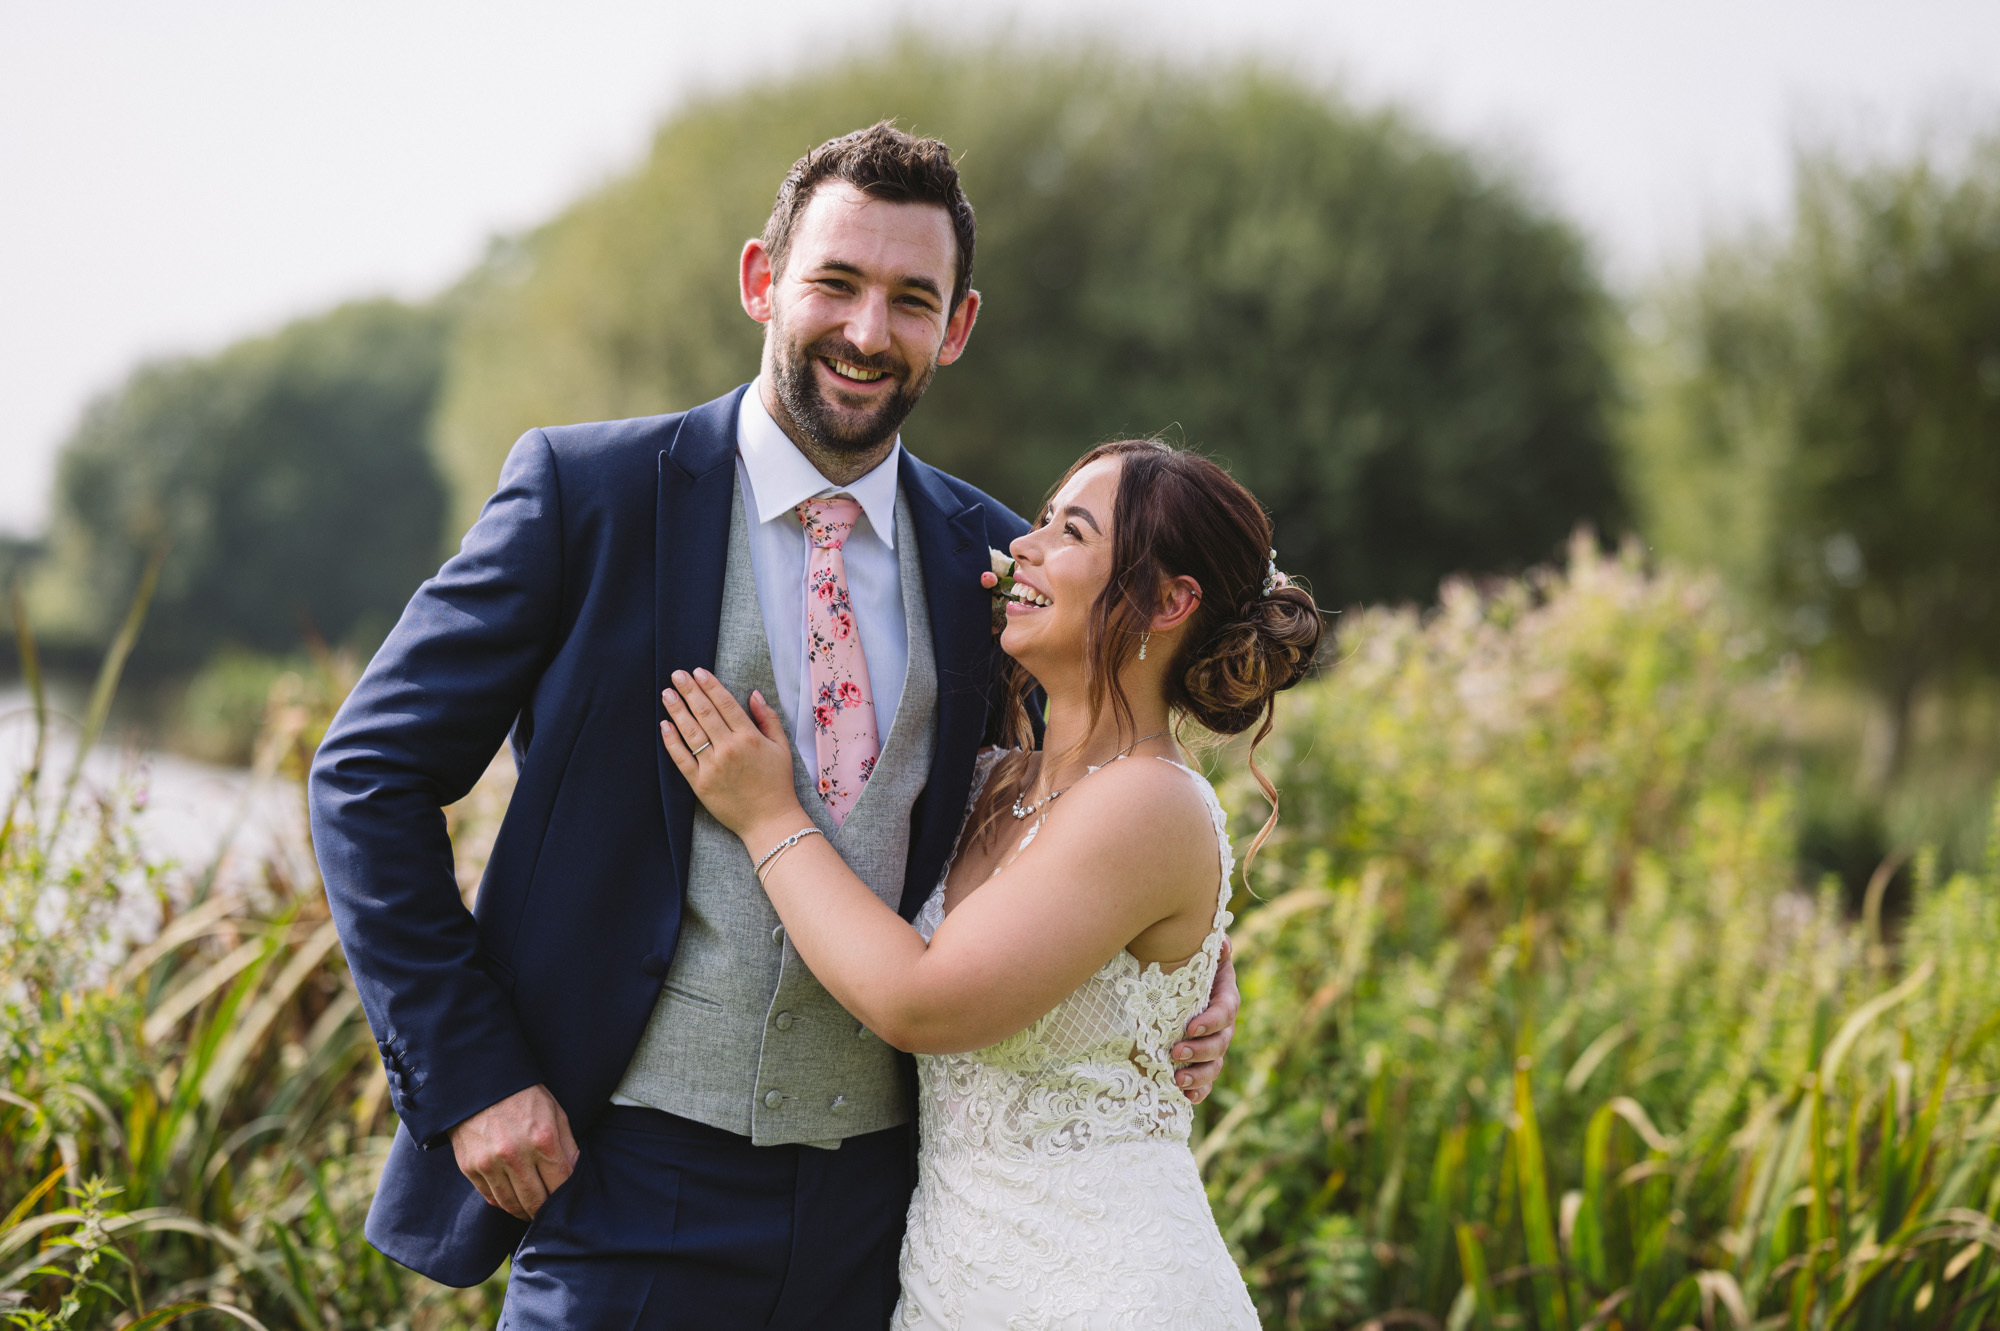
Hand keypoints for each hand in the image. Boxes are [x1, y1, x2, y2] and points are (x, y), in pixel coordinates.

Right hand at [449, 1083, 578, 1218]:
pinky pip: (490, 1197)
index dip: (566, 1196)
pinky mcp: (470, 1167)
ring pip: (511, 1205)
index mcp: (542, 1139)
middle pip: (536, 1201)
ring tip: (531, 1210)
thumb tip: (575, 1174)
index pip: (561, 1184)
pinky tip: (512, 1198)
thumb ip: (567, 1145)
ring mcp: (490, 1163)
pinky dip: (503, 1202)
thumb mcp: (555, 1112)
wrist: (479, 1082)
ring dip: (524, 1212)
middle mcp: (515, 1155)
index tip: (568, 1201)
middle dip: (546, 1211)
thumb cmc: (523, 1095)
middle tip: (550, 1213)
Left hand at [660, 669, 804, 839]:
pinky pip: (682, 759)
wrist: (770, 821)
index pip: (725, 704)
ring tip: (666, 693)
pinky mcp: (700, 784)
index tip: (698, 671)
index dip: (710, 685)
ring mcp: (713, 766)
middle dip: (689, 690)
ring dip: (676, 710)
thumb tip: (754, 694)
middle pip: (704, 712)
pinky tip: (664, 725)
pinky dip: (672, 741)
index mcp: (749, 737)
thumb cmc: (777, 783)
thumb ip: (767, 719)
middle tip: (677, 674)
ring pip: (690, 732)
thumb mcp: (782, 747)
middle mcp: (729, 749)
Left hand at [1170, 935, 1239, 1104]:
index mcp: (1224, 999)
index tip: (1191, 1028)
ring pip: (1214, 1067)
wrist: (1175, 988)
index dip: (1212, 1021)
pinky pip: (1205, 1084)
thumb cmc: (1188, 968)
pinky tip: (1184, 1097)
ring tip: (1177, 1080)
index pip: (1226, 1012)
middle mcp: (1222, 1027)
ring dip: (1198, 1075)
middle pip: (1221, 1044)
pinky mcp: (1200, 1065)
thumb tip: (1221, 942)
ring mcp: (1213, 1048)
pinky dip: (1197, 1092)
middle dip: (1200, 1051)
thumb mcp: (1200, 957)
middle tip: (1176, 1051)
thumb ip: (1211, 949)